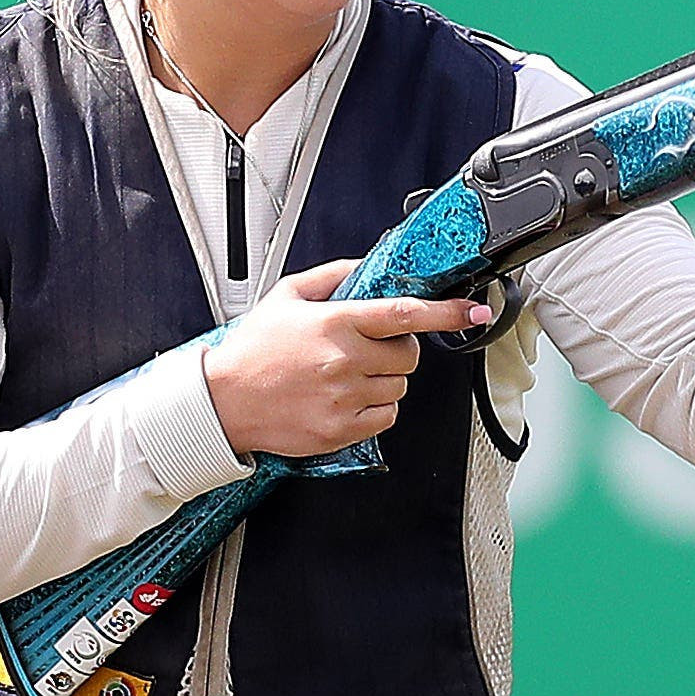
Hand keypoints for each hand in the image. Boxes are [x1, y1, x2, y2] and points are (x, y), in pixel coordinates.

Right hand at [200, 259, 495, 457]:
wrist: (223, 402)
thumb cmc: (254, 349)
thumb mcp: (287, 296)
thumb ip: (333, 275)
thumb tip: (368, 265)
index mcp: (335, 323)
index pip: (405, 313)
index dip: (445, 312)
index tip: (472, 311)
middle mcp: (344, 360)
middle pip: (409, 355)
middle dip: (399, 349)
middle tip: (369, 349)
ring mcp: (344, 398)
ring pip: (399, 386)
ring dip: (384, 378)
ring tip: (347, 374)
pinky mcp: (341, 430)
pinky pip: (386, 416)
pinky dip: (376, 406)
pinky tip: (346, 397)